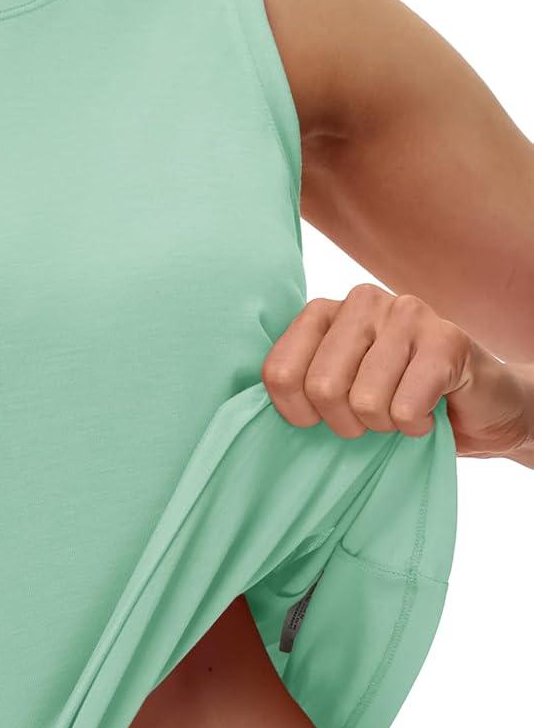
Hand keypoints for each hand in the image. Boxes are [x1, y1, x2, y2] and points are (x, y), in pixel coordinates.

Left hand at [261, 283, 532, 458]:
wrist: (476, 405)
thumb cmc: (394, 399)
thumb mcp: (336, 390)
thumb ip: (297, 386)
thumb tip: (250, 416)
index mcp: (323, 312)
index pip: (280, 372)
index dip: (297, 413)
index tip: (319, 420)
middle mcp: (361, 302)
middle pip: (321, 387)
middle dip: (345, 423)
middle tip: (369, 419)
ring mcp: (406, 313)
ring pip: (364, 401)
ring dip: (383, 425)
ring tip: (400, 412)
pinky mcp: (447, 338)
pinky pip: (404, 407)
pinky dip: (414, 426)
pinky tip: (427, 412)